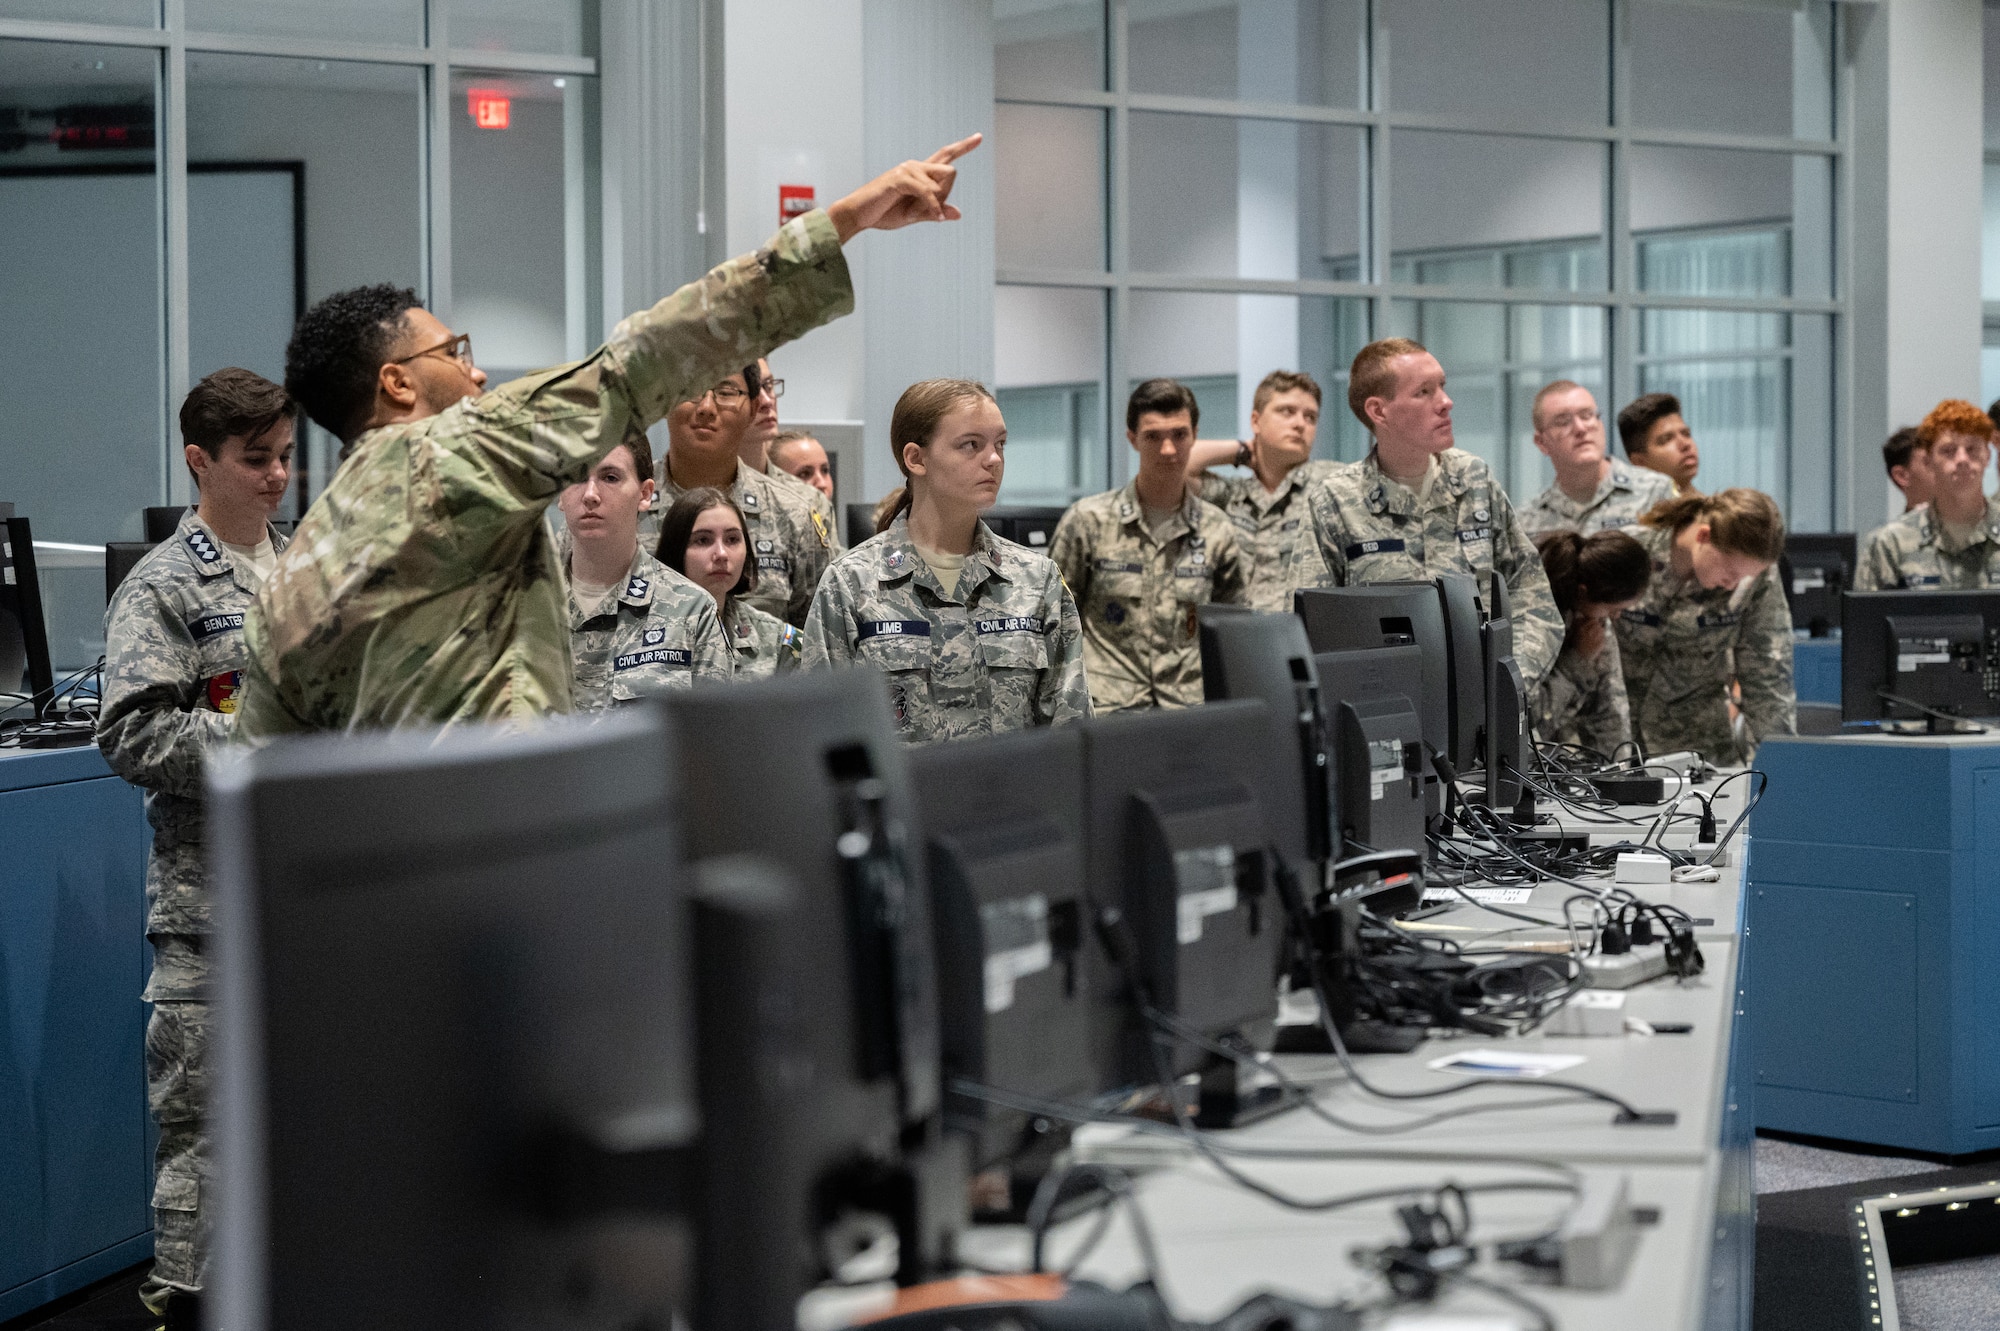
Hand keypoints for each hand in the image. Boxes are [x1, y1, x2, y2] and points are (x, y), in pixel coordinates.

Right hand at [826, 133, 981, 241]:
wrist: (858, 215)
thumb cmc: (883, 213)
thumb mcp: (914, 215)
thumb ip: (935, 212)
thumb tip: (958, 214)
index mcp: (919, 172)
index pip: (945, 155)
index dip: (963, 146)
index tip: (979, 137)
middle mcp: (915, 166)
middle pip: (950, 171)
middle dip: (947, 193)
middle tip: (930, 211)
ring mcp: (907, 170)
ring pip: (941, 182)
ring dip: (935, 203)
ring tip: (915, 213)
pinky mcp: (900, 178)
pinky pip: (928, 192)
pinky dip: (932, 206)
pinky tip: (930, 217)